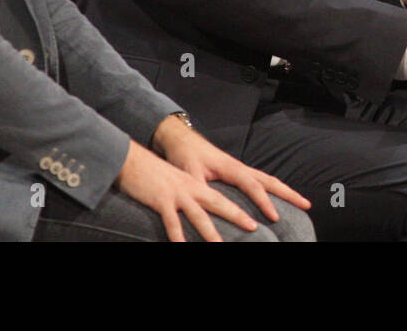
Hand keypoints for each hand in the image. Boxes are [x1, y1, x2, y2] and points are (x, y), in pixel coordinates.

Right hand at [116, 137, 298, 241]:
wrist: (133, 160)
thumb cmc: (158, 176)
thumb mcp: (182, 183)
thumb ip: (197, 196)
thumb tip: (212, 211)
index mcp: (201, 184)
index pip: (230, 193)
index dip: (255, 200)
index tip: (273, 213)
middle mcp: (193, 188)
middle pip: (220, 202)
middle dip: (238, 216)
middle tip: (255, 228)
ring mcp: (178, 193)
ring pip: (198, 214)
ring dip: (209, 232)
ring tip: (220, 246)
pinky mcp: (161, 199)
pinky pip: (170, 221)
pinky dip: (176, 234)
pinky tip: (181, 246)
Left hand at [151, 115, 310, 226]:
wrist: (181, 140)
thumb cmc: (185, 156)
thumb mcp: (189, 174)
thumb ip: (199, 190)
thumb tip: (205, 209)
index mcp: (231, 168)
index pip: (253, 186)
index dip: (264, 201)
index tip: (274, 217)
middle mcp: (240, 168)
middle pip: (271, 181)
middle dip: (289, 193)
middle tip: (307, 204)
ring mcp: (241, 169)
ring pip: (269, 180)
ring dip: (285, 191)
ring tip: (302, 203)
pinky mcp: (238, 173)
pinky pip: (261, 182)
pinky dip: (274, 190)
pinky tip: (278, 200)